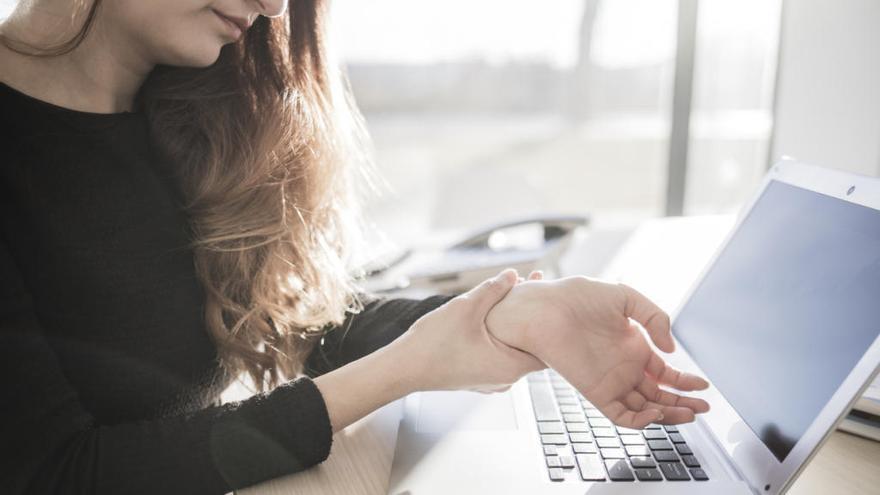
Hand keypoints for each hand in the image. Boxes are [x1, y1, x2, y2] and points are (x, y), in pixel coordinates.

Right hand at [395, 269, 545, 393]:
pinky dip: (499, 337)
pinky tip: (491, 317)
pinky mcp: (477, 377)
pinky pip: (497, 355)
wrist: (403, 369)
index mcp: (511, 367)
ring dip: (513, 326)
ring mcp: (491, 380)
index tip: (548, 299)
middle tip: (532, 290)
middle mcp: (506, 379)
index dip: (551, 321)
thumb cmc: (434, 344)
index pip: (549, 348)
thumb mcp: (467, 308)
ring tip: (513, 299)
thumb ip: (494, 289)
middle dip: (531, 318)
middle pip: (530, 347)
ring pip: (512, 350)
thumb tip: (513, 274)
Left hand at [485, 276, 709, 427]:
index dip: (685, 382)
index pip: (664, 373)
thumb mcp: (624, 297)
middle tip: (703, 406)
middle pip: (659, 395)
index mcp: (632, 347)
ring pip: (645, 409)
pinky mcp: (595, 391)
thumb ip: (654, 317)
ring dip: (668, 414)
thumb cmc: (575, 297)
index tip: (704, 385)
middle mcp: (623, 367)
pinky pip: (620, 415)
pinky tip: (656, 412)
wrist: (542, 306)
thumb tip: (671, 349)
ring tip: (690, 413)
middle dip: (683, 402)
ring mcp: (610, 381)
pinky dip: (640, 420)